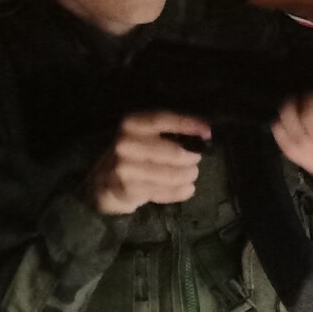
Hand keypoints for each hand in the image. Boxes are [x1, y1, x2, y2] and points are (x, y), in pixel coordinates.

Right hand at [90, 111, 208, 214]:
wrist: (105, 180)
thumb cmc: (137, 154)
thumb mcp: (147, 135)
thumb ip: (171, 132)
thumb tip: (203, 135)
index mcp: (132, 124)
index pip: (162, 119)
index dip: (187, 124)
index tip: (207, 133)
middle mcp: (125, 144)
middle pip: (174, 152)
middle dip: (192, 158)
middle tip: (194, 160)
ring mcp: (125, 168)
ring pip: (173, 174)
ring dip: (188, 176)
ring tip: (189, 175)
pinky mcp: (129, 189)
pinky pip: (166, 192)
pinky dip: (181, 191)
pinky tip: (185, 189)